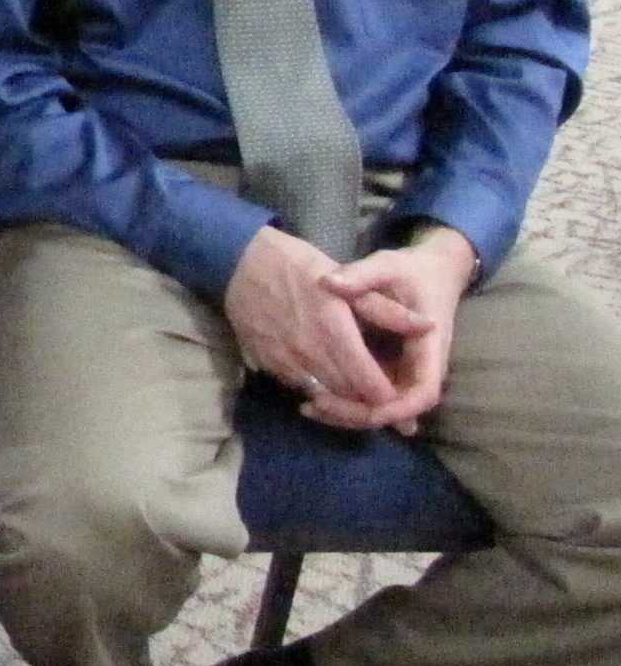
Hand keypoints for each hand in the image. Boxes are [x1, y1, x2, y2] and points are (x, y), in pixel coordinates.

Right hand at [221, 227, 404, 429]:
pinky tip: (325, 378)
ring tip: (357, 392)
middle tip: (384, 397)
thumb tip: (429, 326)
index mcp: (335, 333)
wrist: (237, 262)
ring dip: (344, 399)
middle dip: (369, 402)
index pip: (371, 386)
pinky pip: (300, 388)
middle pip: (350, 397)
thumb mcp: (347, 279)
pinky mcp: (268, 365)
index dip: (390, 396)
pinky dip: (318, 389)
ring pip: (325, 398)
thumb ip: (386, 309)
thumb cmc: (296, 265)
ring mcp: (286, 363)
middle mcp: (311, 355)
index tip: (399, 390)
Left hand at [323, 227, 474, 430]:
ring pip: (384, 406)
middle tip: (313, 406)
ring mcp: (407, 370)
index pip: (422, 393)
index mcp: (430, 348)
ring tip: (307, 407)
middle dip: (359, 414)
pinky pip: (374, 393)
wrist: (433, 270)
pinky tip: (312, 395)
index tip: (359, 408)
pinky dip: (349, 399)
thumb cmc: (412, 270)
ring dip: (350, 411)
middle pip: (398, 409)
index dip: (395, 408)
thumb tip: (327, 283)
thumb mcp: (388, 266)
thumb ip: (362, 276)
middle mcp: (422, 367)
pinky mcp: (393, 368)